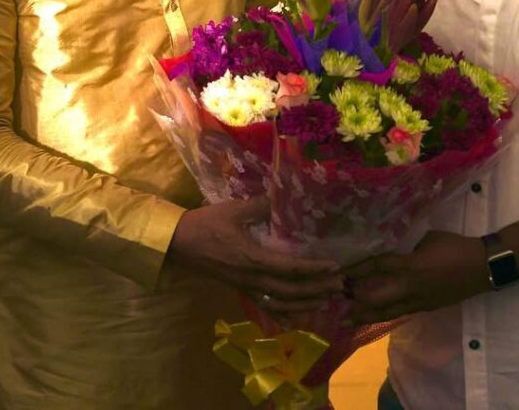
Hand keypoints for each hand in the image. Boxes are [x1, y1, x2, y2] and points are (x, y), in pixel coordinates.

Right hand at [168, 197, 342, 312]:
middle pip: (290, 290)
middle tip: (340, 286)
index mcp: (253, 259)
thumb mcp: (234, 210)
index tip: (334, 267)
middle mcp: (252, 279)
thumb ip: (261, 205)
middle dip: (316, 290)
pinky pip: (264, 306)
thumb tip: (283, 197)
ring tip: (325, 301)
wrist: (178, 243)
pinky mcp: (239, 289)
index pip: (290, 268)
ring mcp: (245, 287)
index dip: (313, 269)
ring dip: (305, 303)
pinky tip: (294, 320)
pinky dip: (281, 314)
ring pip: (280, 303)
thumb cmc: (206, 224)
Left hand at [347, 231, 484, 323]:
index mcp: (410, 266)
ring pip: (388, 312)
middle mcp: (411, 287)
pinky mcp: (427, 307)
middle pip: (377, 299)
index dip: (356, 271)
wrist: (482, 267)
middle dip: (355, 300)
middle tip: (337, 300)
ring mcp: (419, 301)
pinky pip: (401, 312)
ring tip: (347, 320)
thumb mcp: (427, 239)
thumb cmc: (455, 246)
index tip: (338, 275)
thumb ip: (408, 249)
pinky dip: (385, 315)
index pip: (377, 268)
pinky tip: (375, 317)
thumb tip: (397, 254)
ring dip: (366, 315)